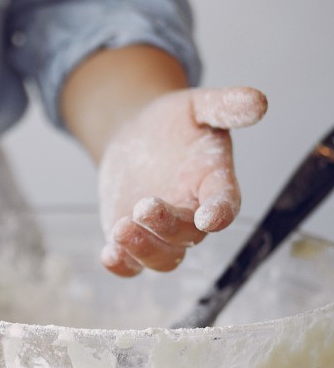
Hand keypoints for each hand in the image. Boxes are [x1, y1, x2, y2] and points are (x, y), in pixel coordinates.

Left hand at [97, 86, 267, 275]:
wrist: (136, 134)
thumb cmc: (174, 122)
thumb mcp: (197, 106)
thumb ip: (225, 106)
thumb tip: (258, 101)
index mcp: (214, 184)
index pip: (225, 204)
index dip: (220, 213)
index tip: (210, 217)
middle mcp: (192, 214)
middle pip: (188, 236)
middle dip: (167, 226)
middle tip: (144, 206)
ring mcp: (161, 232)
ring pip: (163, 258)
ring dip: (143, 250)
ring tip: (121, 229)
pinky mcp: (133, 239)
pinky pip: (131, 265)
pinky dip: (121, 265)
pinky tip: (108, 255)